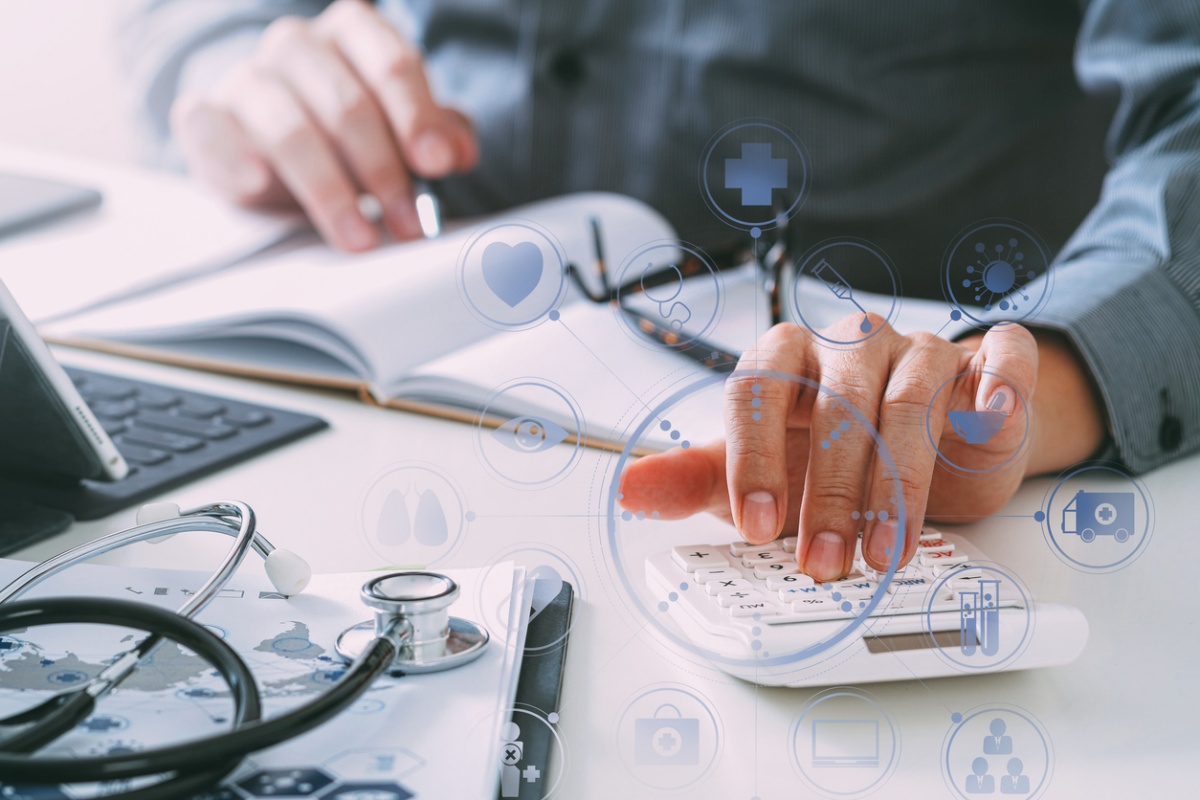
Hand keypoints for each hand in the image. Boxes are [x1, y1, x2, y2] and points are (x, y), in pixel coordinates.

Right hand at [170, 0, 476, 249]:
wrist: (267, 148)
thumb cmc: (345, 137)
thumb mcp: (399, 133)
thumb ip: (437, 135)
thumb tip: (459, 151)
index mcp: (352, 35)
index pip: (392, 64)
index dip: (418, 118)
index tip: (437, 166)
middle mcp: (297, 46)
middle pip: (347, 104)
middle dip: (383, 171)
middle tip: (408, 224)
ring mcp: (246, 78)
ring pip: (288, 126)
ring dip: (328, 189)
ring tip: (358, 236)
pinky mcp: (202, 115)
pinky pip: (209, 128)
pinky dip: (235, 157)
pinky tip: (258, 184)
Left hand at [618, 315, 1105, 581]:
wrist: (923, 443)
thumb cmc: (834, 455)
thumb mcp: (762, 472)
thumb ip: (698, 477)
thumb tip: (629, 489)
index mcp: (786, 361)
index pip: (757, 389)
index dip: (754, 457)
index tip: (758, 526)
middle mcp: (850, 348)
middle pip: (836, 404)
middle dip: (828, 493)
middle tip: (824, 562)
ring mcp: (918, 350)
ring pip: (907, 398)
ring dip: (898, 483)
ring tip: (886, 553)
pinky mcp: (982, 363)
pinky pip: (1000, 354)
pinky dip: (999, 380)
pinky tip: (989, 413)